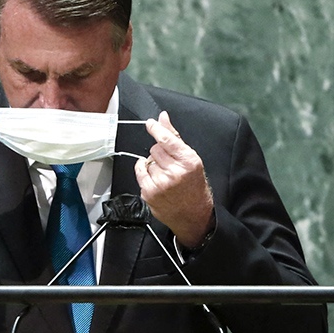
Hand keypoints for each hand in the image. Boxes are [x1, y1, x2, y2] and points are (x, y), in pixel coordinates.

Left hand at [134, 111, 213, 247]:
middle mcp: (175, 172)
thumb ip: (175, 137)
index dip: (156, 129)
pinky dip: (144, 170)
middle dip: (160, 153)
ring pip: (147, 160)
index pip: (166, 139)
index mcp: (189, 162)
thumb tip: (163, 117)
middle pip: (155, 148)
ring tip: (165, 175)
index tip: (151, 123)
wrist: (193, 215)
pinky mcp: (149, 192)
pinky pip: (139, 171)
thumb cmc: (194, 187)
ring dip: (153, 164)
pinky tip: (154, 177)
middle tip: (169, 164)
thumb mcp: (191, 160)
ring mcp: (161, 183)